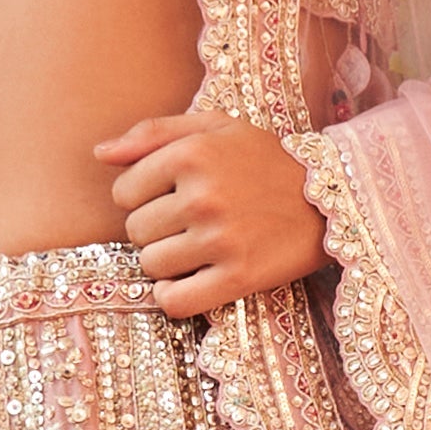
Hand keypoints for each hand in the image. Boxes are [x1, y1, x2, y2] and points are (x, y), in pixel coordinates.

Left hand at [99, 101, 326, 315]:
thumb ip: (153, 133)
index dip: (143, 195)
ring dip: (167, 262)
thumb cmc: (264, 160)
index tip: (174, 195)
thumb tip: (100, 153)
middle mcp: (202, 196)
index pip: (122, 192)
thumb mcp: (215, 127)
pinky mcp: (237, 277)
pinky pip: (174, 301)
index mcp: (191, 154)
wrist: (331, 199)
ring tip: (198, 248)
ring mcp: (220, 239)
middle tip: (191, 222)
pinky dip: (174, 296)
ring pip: (151, 266)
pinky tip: (191, 281)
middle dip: (156, 228)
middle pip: (135, 231)